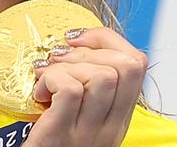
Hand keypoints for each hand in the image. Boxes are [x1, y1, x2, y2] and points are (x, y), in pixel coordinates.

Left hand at [22, 27, 147, 146]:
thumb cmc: (50, 143)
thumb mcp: (79, 115)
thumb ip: (87, 87)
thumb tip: (76, 45)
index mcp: (117, 117)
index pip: (137, 63)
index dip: (109, 39)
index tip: (79, 39)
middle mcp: (110, 126)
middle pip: (127, 65)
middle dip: (90, 48)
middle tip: (60, 58)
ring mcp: (88, 133)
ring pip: (102, 75)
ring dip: (68, 65)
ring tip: (46, 76)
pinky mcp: (60, 135)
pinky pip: (69, 89)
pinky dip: (50, 79)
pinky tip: (39, 92)